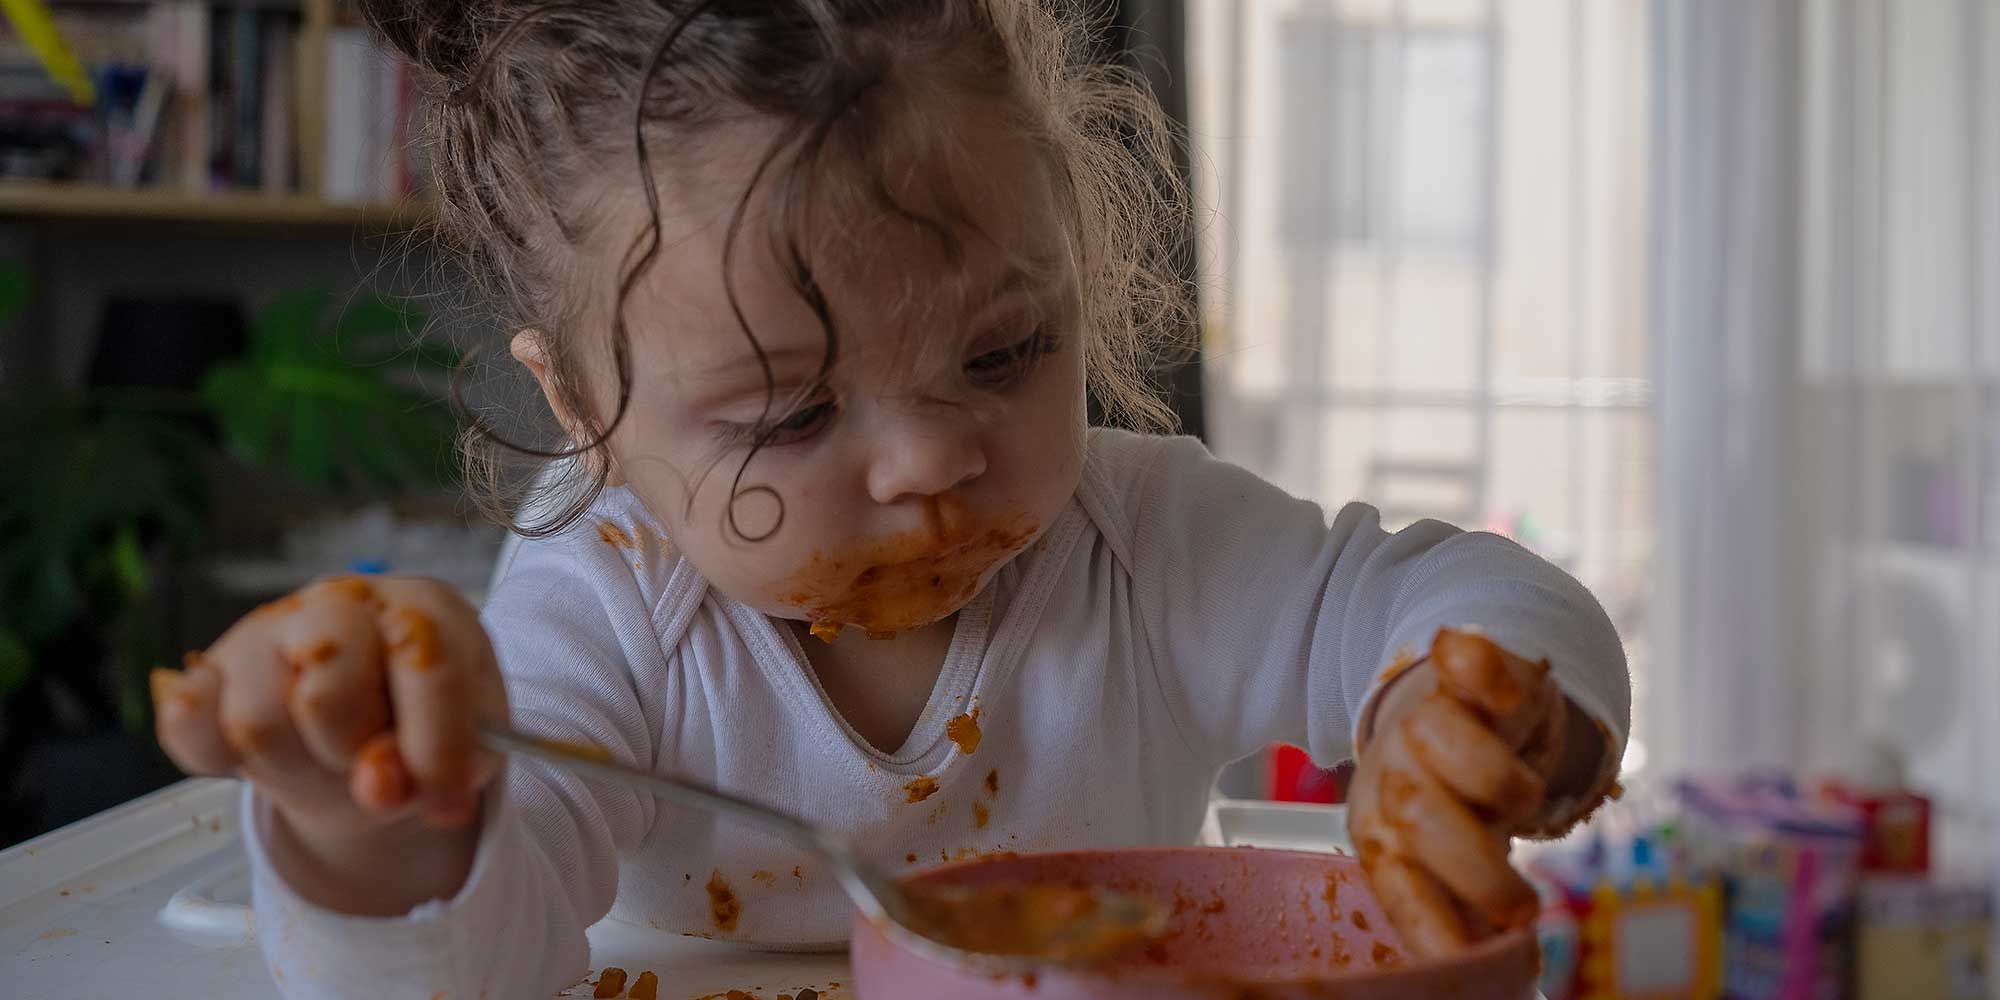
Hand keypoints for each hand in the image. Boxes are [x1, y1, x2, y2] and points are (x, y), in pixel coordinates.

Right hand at [152, 575, 506, 911]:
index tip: (444, 805)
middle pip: (326, 694)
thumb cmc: (426, 722)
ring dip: (296, 767)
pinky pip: (187, 722)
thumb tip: (378, 787)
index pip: (425, 665)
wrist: (372, 713)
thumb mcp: (466, 747)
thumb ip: (442, 766)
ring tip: (325, 757)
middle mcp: (342, 602)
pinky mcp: (210, 665)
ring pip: (256, 722)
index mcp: (423, 608)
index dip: (436, 747)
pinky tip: (262, 756)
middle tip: (369, 761)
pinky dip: (218, 756)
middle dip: (352, 753)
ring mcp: (268, 627)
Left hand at [1346, 629, 1598, 957]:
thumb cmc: (1455, 802)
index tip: (1474, 958)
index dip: (1432, 921)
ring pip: (1444, 740)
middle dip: (1475, 869)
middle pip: (1418, 814)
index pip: (1396, 879)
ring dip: (1499, 781)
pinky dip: (1486, 671)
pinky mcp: (1466, 669)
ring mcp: (1428, 716)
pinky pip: (1467, 660)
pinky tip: (1508, 699)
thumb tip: (1497, 973)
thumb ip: (1466, 907)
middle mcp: (1396, 773)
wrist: (1455, 705)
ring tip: (1525, 807)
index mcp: (1384, 830)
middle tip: (1522, 909)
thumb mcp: (1449, 860)